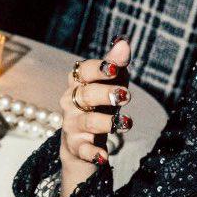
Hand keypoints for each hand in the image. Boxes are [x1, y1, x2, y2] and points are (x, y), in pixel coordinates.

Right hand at [61, 37, 131, 190]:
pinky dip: (93, 152)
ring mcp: (72, 126)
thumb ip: (115, 64)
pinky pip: (83, 150)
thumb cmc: (99, 106)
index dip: (98, 68)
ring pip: (86, 122)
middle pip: (85, 94)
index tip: (114, 68)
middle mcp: (70, 103)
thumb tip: (124, 41)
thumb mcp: (109, 84)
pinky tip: (104, 155)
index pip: (82, 71)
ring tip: (126, 123)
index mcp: (78, 84)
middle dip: (105, 94)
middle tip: (125, 96)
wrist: (83, 143)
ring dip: (107, 122)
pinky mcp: (76, 147)